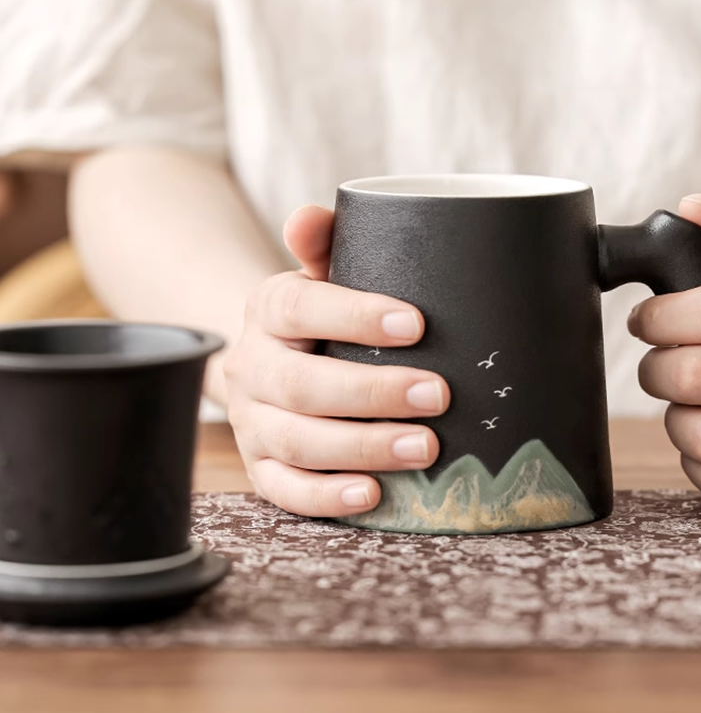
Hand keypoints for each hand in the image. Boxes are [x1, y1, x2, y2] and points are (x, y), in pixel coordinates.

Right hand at [224, 206, 449, 517]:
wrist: (270, 358)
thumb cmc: (319, 317)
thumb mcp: (320, 275)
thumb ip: (324, 244)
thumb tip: (308, 216)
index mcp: (268, 309)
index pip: (298, 309)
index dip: (353, 316)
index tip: (415, 324)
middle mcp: (251, 366)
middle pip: (300, 385)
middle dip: (371, 393)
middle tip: (437, 395)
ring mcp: (251, 422)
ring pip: (296, 441)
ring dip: (362, 447)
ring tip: (424, 447)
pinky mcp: (260, 466)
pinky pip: (284, 489)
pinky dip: (327, 496)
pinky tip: (374, 494)